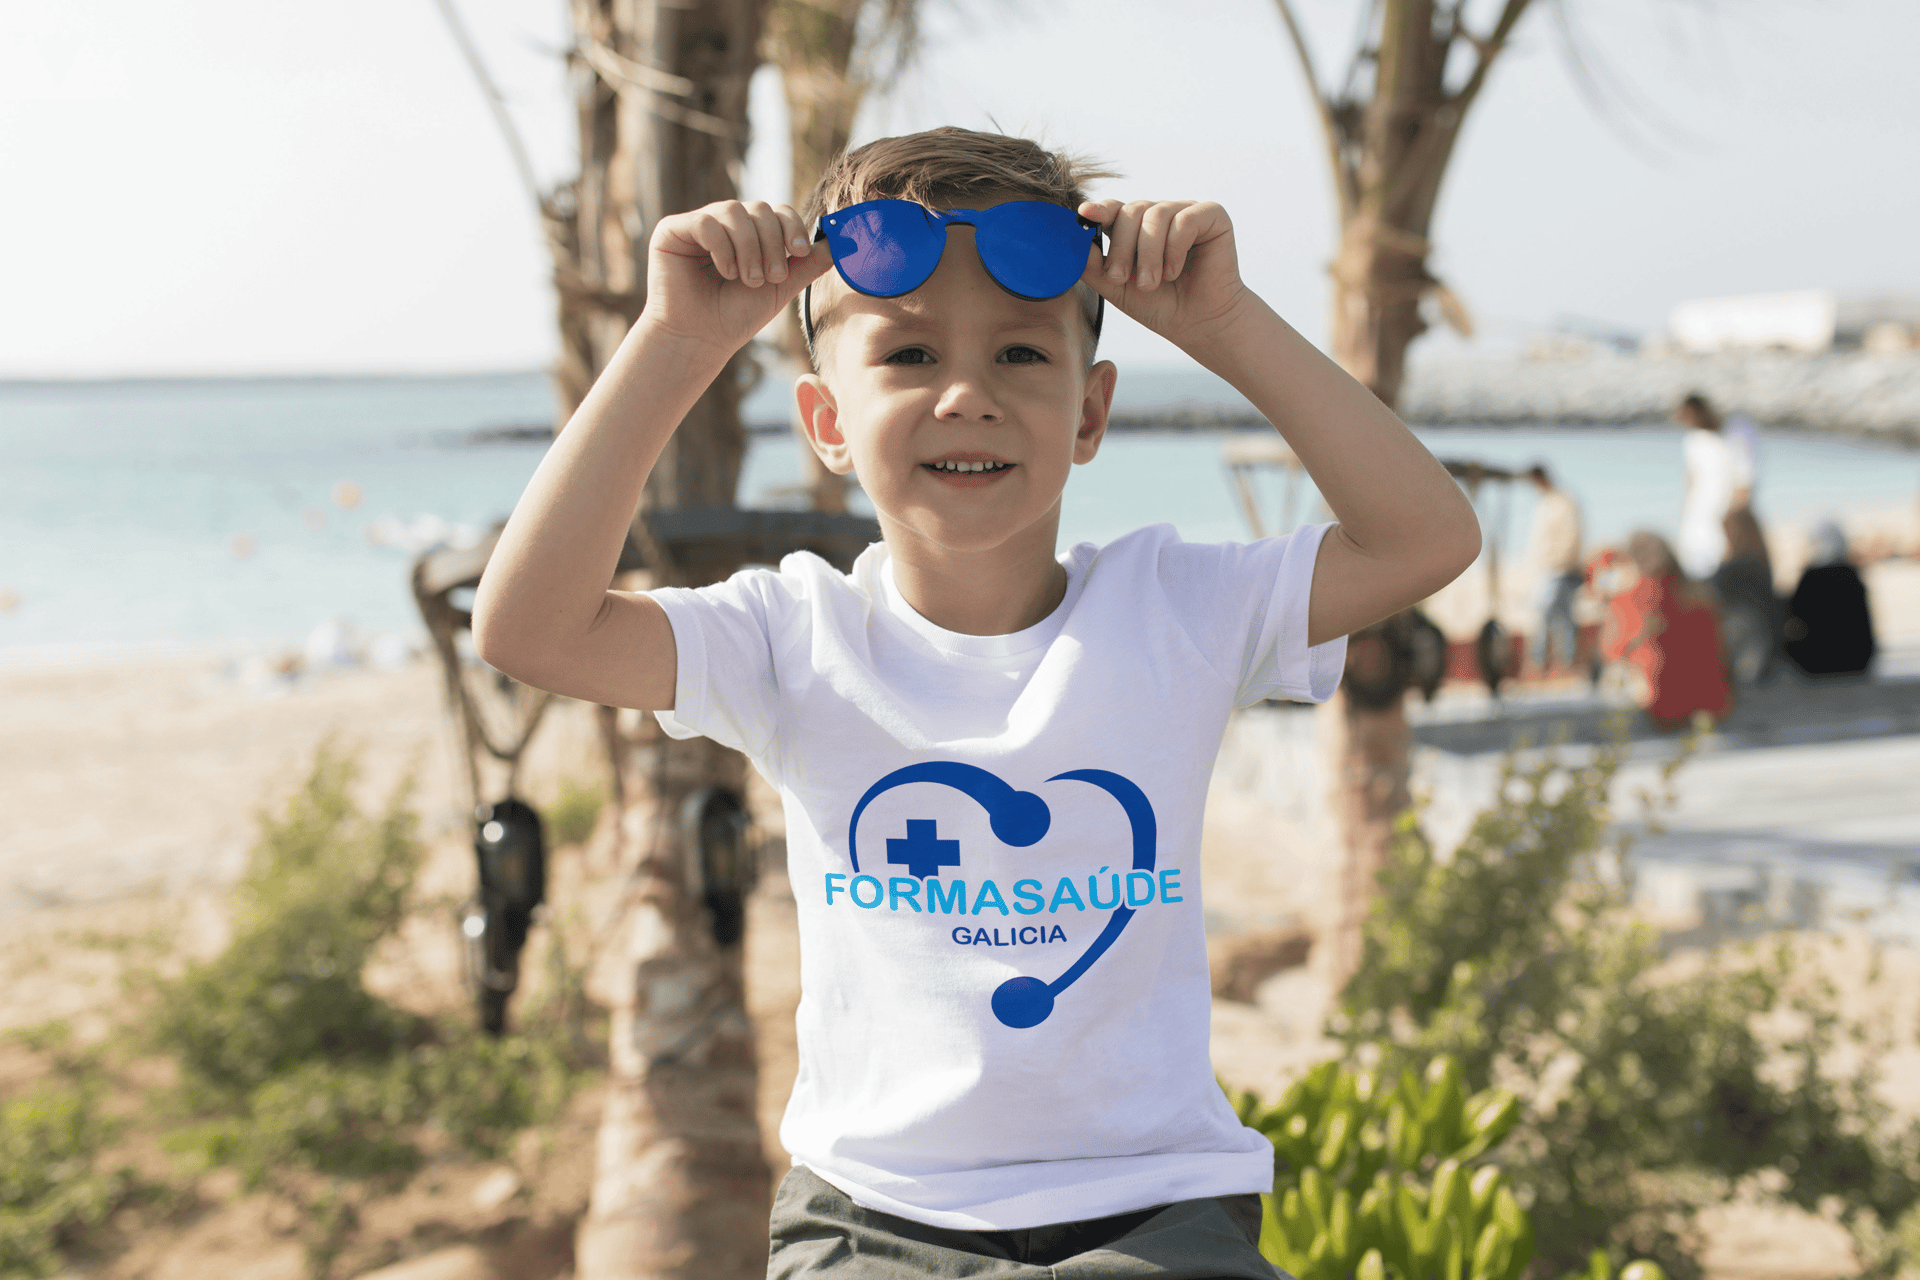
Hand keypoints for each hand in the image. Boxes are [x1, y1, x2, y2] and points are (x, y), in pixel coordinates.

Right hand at [642, 200, 833, 354]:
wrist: (700, 339)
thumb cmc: (737, 317)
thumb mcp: (781, 288)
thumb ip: (809, 264)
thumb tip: (846, 243)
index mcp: (750, 233)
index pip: (777, 211)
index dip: (791, 226)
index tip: (799, 251)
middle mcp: (725, 223)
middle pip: (759, 208)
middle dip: (770, 244)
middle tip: (771, 278)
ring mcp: (699, 224)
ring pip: (734, 212)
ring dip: (749, 248)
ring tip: (747, 280)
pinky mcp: (673, 230)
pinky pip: (706, 222)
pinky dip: (722, 247)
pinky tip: (726, 272)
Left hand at [1077, 199, 1252, 350]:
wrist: (1199, 324)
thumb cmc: (1160, 305)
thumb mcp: (1118, 288)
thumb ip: (1094, 267)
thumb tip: (1074, 246)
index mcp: (1137, 227)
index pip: (1114, 208)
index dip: (1099, 209)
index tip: (1086, 214)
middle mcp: (1161, 214)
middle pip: (1132, 210)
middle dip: (1121, 247)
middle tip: (1120, 279)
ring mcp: (1186, 212)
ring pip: (1156, 214)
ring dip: (1148, 254)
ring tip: (1151, 283)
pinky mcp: (1212, 216)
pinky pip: (1185, 220)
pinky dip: (1175, 249)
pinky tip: (1174, 273)